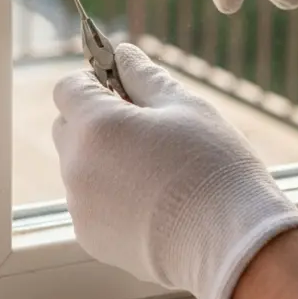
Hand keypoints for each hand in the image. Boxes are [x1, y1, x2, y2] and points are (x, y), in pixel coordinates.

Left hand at [51, 43, 297, 298]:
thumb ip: (144, 76)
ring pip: (80, 168)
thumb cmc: (213, 168)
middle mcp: (76, 166)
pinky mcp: (90, 238)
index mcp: (95, 126)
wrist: (230, 244)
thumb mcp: (185, 107)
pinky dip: (111, 198)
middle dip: (96, 121)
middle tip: (145, 131)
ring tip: (158, 174)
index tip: (122, 91)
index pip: (67, 88)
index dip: (94, 84)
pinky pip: (90, 204)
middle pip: (67, 127)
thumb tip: (123, 54)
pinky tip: (154, 205)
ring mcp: (80, 207)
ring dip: (104, 161)